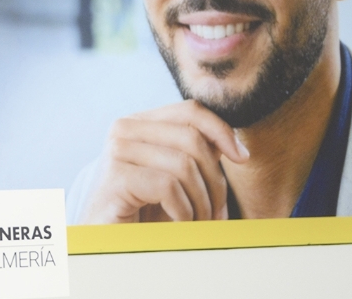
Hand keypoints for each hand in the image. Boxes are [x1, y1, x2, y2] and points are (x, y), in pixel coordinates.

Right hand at [80, 100, 249, 223]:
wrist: (109, 240)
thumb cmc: (145, 210)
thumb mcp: (176, 176)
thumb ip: (196, 154)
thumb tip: (231, 143)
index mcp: (140, 122)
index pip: (190, 110)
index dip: (221, 131)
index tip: (242, 158)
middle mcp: (124, 129)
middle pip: (192, 138)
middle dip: (214, 180)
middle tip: (216, 213)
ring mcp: (117, 151)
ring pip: (183, 164)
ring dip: (201, 202)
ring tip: (198, 223)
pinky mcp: (115, 177)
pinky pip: (168, 186)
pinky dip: (183, 211)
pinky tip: (178, 223)